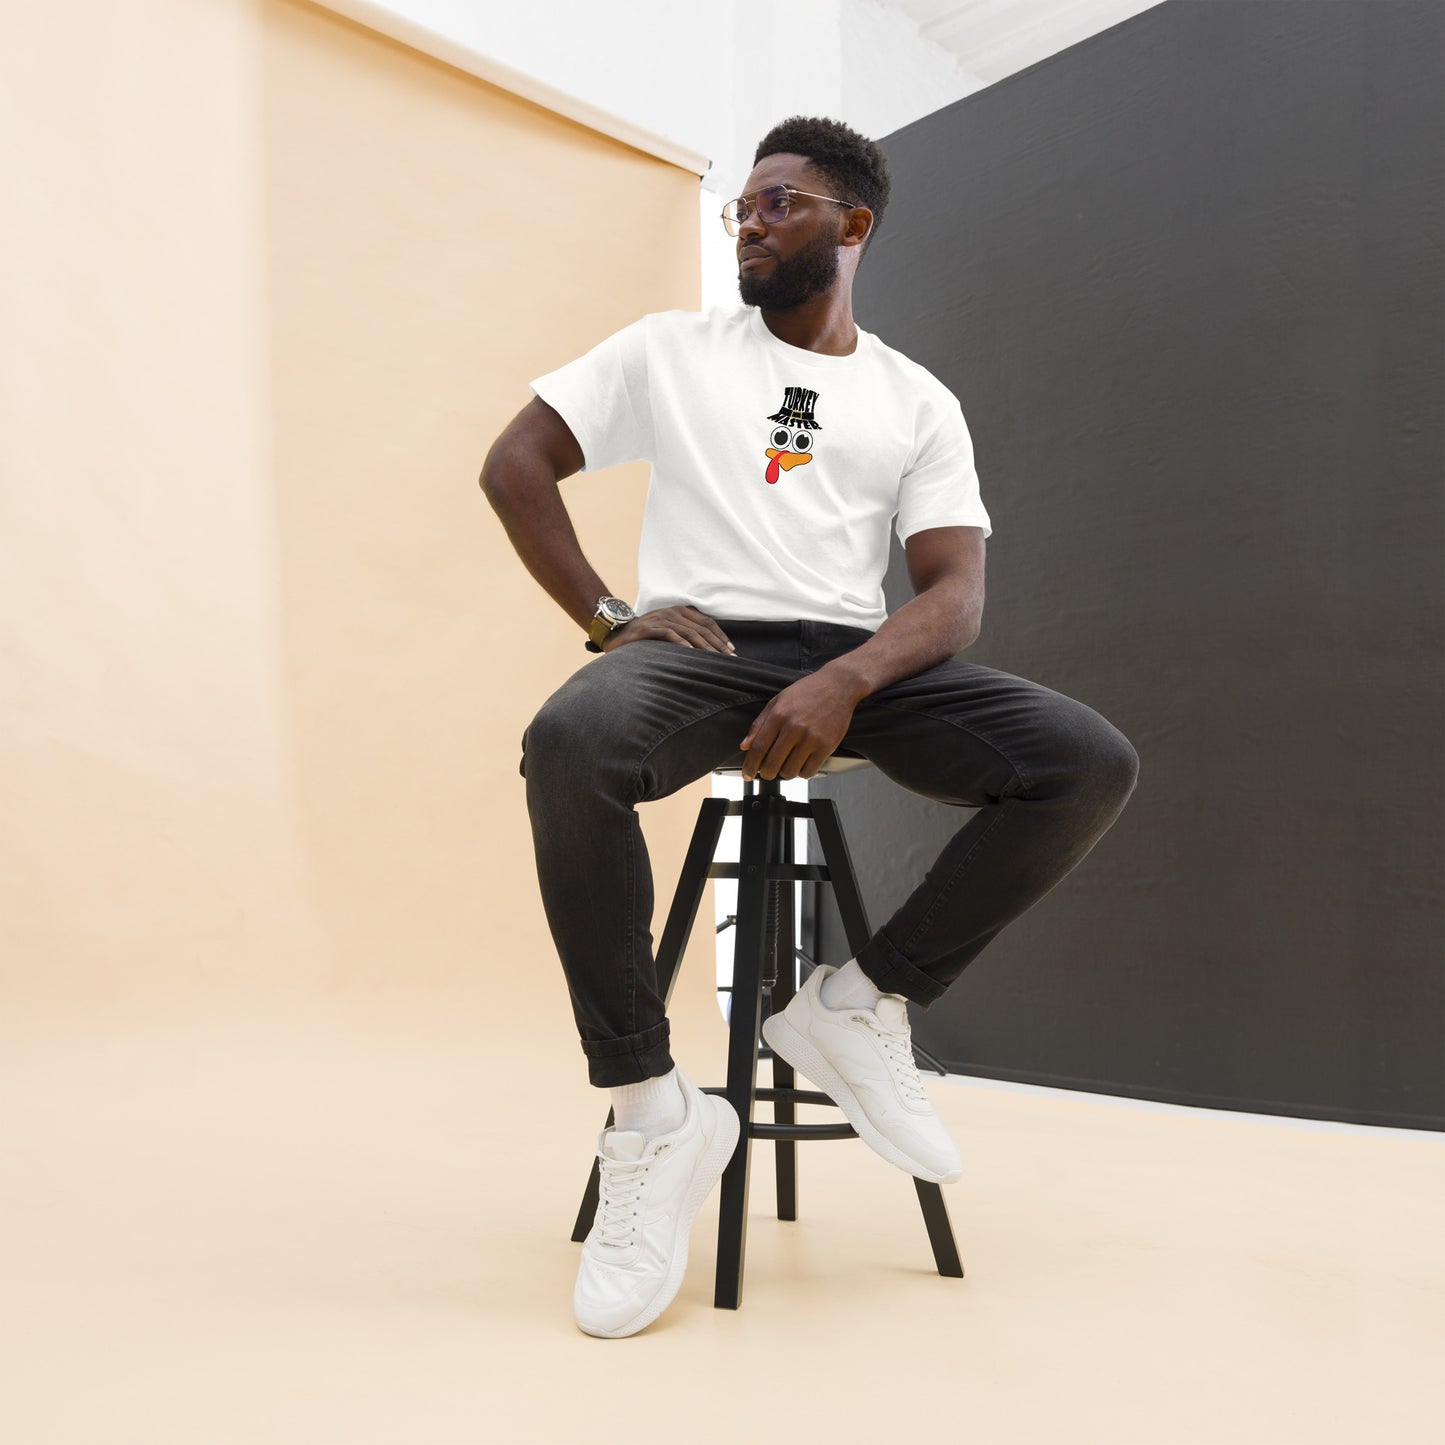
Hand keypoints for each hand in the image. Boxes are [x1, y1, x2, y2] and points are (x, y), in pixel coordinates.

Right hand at [602, 605, 734, 653]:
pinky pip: (669, 634)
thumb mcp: (669, 629)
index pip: (707, 622)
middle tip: (728, 659)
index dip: (721, 636)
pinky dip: (682, 644)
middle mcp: (673, 612)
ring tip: (714, 659)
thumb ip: (686, 633)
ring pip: (689, 632)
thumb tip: (709, 649)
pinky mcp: (649, 628)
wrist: (617, 632)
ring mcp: (661, 619)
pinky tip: (691, 653)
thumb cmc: (646, 635)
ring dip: (704, 647)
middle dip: (717, 644)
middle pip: (701, 628)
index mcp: (680, 611)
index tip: (731, 650)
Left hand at [739, 670, 860, 780]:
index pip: (758, 748)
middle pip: (772, 764)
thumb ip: (759, 724)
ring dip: (785, 773)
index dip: (750, 766)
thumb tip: (745, 746)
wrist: (838, 686)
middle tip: (767, 772)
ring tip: (786, 764)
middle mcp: (794, 728)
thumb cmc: (808, 691)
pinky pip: (809, 771)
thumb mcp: (778, 701)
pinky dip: (802, 772)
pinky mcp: (827, 746)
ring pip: (790, 771)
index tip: (748, 774)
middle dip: (766, 773)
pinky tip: (801, 763)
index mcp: (779, 715)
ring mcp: (812, 738)